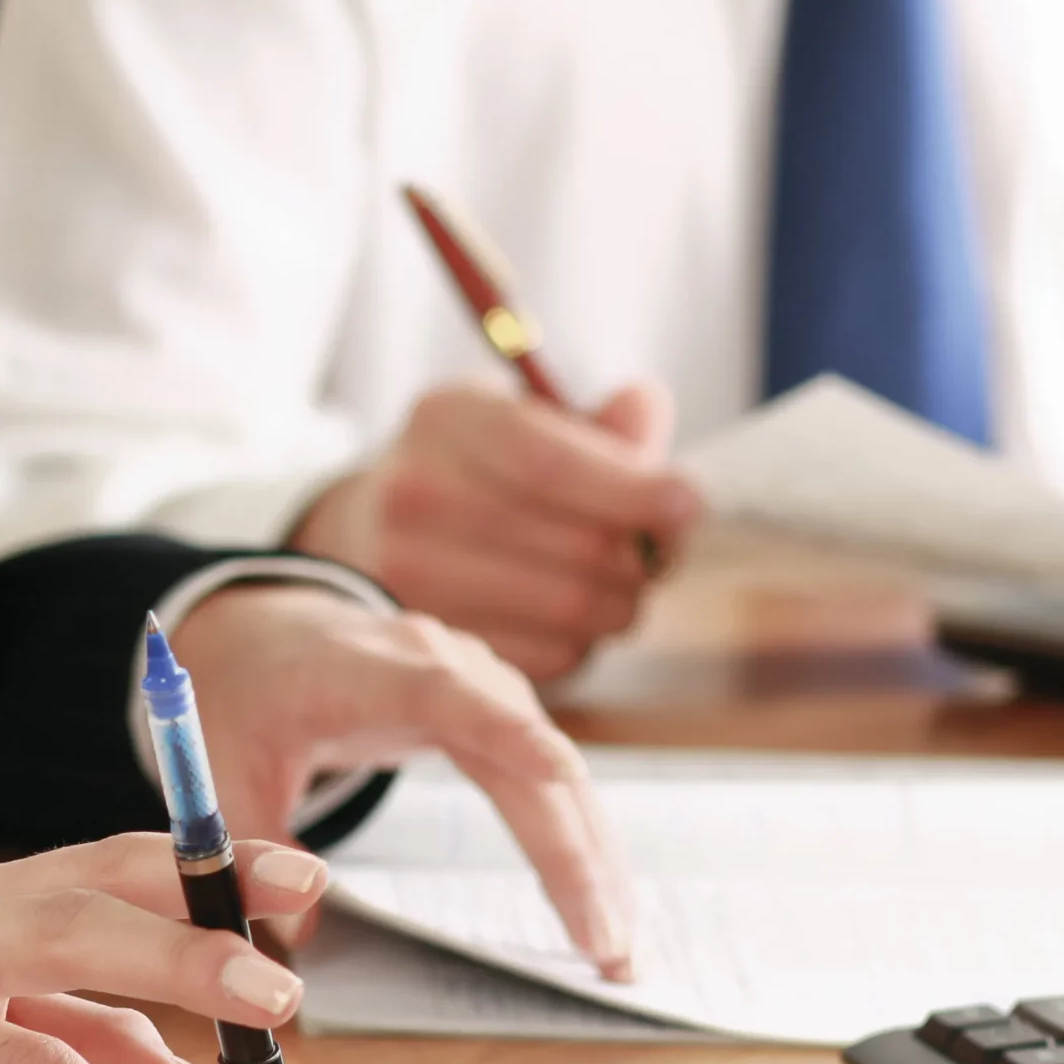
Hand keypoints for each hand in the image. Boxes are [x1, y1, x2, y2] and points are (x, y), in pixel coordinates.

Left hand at [173, 583, 632, 978]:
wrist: (273, 635)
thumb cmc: (253, 694)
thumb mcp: (226, 767)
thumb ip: (255, 845)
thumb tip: (298, 936)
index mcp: (377, 671)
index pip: (453, 698)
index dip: (511, 732)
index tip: (565, 775)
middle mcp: (451, 670)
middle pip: (531, 762)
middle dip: (575, 857)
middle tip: (607, 946)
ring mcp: (488, 691)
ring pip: (560, 781)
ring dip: (595, 863)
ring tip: (618, 949)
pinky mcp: (505, 717)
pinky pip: (555, 786)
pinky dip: (581, 846)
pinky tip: (603, 904)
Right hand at [287, 377, 704, 680]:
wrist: (373, 531)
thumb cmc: (478, 470)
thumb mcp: (526, 421)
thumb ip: (597, 426)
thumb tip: (646, 406)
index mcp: (448, 418)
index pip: (554, 463)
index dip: (633, 489)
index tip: (690, 504)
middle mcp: (414, 492)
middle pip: (578, 546)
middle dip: (643, 557)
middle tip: (658, 554)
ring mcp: (410, 573)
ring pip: (573, 608)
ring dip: (621, 603)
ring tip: (618, 583)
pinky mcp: (430, 638)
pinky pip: (551, 657)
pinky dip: (583, 643)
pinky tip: (569, 617)